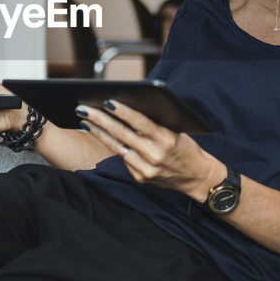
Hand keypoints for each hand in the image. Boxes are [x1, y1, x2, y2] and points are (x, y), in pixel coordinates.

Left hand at [78, 100, 223, 200]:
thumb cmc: (185, 148)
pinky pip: (122, 159)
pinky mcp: (140, 178)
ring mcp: (146, 169)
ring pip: (117, 148)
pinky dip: (111, 146)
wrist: (196, 176)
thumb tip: (128, 108)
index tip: (107, 102)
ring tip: (85, 121)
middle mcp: (155, 155)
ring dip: (99, 133)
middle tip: (83, 109)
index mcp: (166, 140)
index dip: (123, 112)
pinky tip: (100, 135)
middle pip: (122, 134)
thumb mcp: (176, 132)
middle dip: (100, 120)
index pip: (140, 123)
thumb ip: (155, 123)